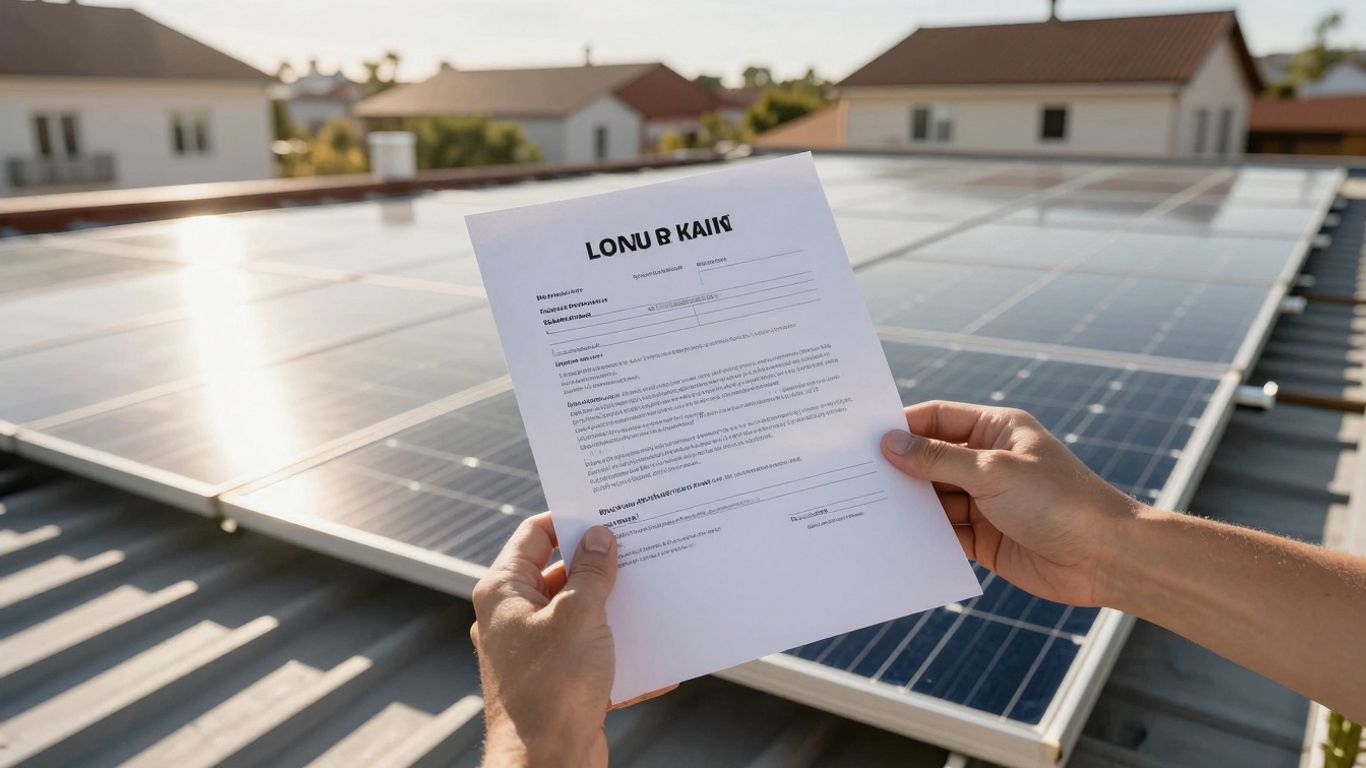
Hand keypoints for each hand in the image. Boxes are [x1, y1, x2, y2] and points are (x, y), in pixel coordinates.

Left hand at [471, 513, 672, 767]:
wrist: (547, 764)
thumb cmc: (551, 688)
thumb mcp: (579, 615)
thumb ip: (592, 572)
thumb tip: (601, 538)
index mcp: (503, 592)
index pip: (534, 536)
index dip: (570, 521)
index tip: (606, 514)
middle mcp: (513, 619)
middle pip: (559, 574)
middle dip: (600, 566)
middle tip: (638, 549)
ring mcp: (534, 652)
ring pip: (579, 615)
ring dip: (614, 609)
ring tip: (653, 594)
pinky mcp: (557, 682)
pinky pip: (592, 655)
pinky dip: (621, 654)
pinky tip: (657, 655)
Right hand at [881, 401, 1142, 606]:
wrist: (1106, 558)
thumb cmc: (1059, 501)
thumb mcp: (992, 471)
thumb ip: (937, 460)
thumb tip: (889, 444)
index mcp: (995, 430)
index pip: (936, 420)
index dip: (901, 427)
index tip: (862, 438)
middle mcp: (987, 462)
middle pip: (929, 460)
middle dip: (897, 468)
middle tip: (851, 475)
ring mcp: (984, 501)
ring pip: (932, 498)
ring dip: (906, 504)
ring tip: (863, 508)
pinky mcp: (984, 538)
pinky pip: (942, 532)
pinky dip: (920, 534)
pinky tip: (891, 537)